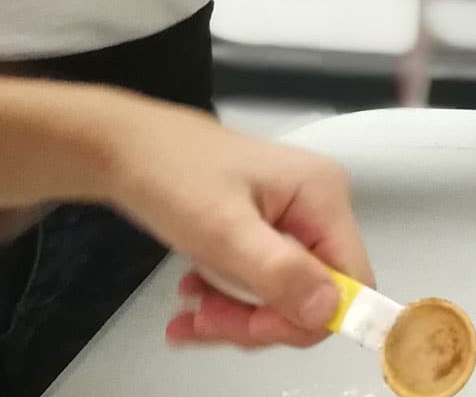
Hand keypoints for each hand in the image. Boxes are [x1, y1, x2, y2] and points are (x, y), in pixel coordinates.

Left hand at [77, 102, 369, 350]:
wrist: (125, 147)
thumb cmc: (171, 177)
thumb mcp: (222, 230)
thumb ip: (278, 272)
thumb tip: (330, 311)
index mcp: (323, 196)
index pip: (351, 280)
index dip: (308, 316)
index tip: (253, 328)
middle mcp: (318, 205)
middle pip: (314, 293)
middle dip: (258, 319)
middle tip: (203, 322)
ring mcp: (291, 217)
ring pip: (283, 295)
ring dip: (235, 316)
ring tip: (187, 314)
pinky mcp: (265, 227)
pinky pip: (262, 282)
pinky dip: (227, 301)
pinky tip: (191, 299)